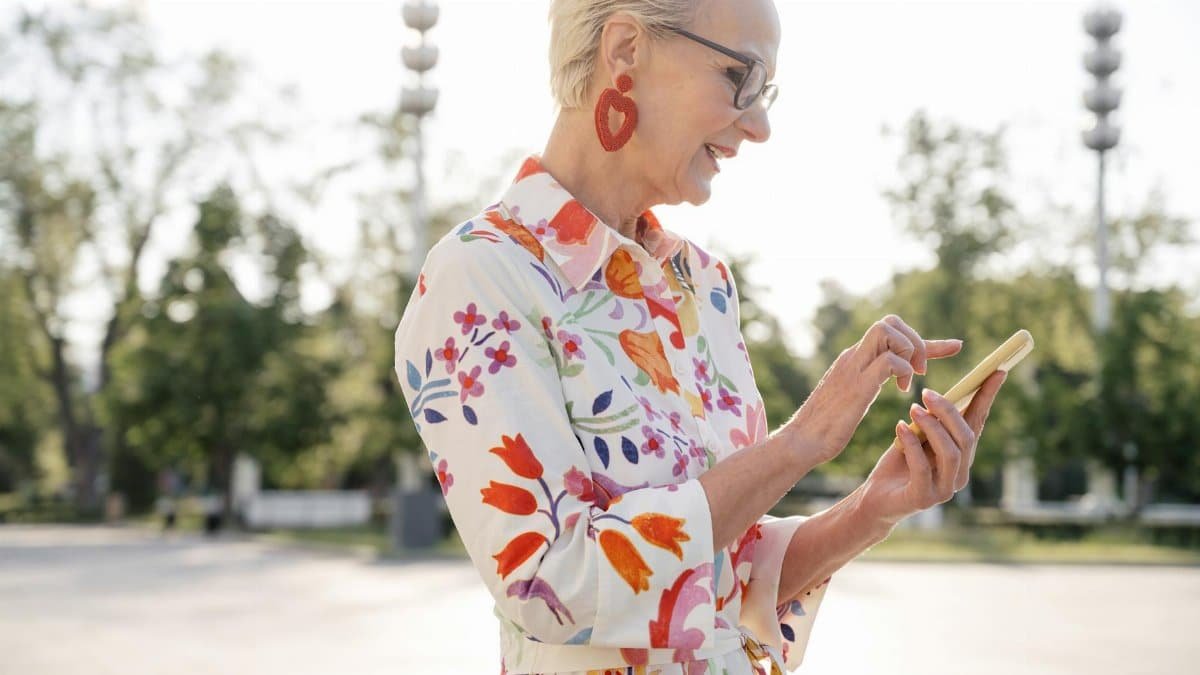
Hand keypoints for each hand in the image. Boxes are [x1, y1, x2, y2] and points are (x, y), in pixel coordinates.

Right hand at [789, 315, 962, 463]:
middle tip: (921, 371)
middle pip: (889, 321)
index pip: (891, 333)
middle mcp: (853, 357)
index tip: (955, 347)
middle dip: (916, 340)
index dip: (926, 339)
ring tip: (912, 379)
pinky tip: (901, 391)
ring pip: (887, 330)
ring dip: (910, 351)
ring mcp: (853, 368)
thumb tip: (882, 381)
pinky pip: (888, 360)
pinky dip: (902, 371)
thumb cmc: (825, 428)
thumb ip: (866, 383)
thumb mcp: (851, 398)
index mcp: (854, 360)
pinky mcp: (857, 385)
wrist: (801, 442)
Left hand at [859, 370, 1007, 525]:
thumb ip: (931, 425)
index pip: (977, 424)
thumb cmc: (897, 465)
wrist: (875, 500)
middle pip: (966, 437)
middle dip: (949, 412)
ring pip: (950, 452)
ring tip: (913, 409)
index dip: (986, 398)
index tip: (996, 371)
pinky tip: (899, 427)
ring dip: (932, 426)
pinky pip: (922, 467)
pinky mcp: (924, 499)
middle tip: (927, 392)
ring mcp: (944, 490)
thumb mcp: (916, 438)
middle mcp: (959, 475)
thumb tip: (940, 397)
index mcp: (961, 457)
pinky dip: (911, 444)